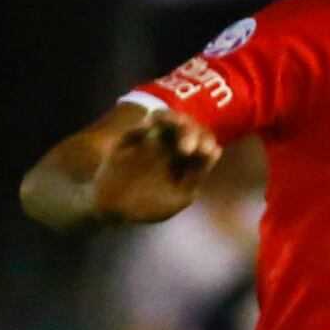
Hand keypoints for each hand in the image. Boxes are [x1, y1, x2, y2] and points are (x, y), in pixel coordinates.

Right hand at [95, 112, 218, 224]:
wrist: (113, 210)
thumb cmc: (150, 207)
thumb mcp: (179, 197)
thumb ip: (196, 176)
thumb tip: (216, 149)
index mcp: (186, 160)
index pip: (202, 141)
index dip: (206, 141)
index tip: (206, 151)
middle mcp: (170, 146)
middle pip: (186, 127)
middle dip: (192, 132)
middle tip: (188, 149)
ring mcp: (149, 140)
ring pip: (164, 119)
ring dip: (172, 119)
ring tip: (177, 126)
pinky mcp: (129, 140)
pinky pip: (138, 127)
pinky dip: (144, 124)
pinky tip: (149, 126)